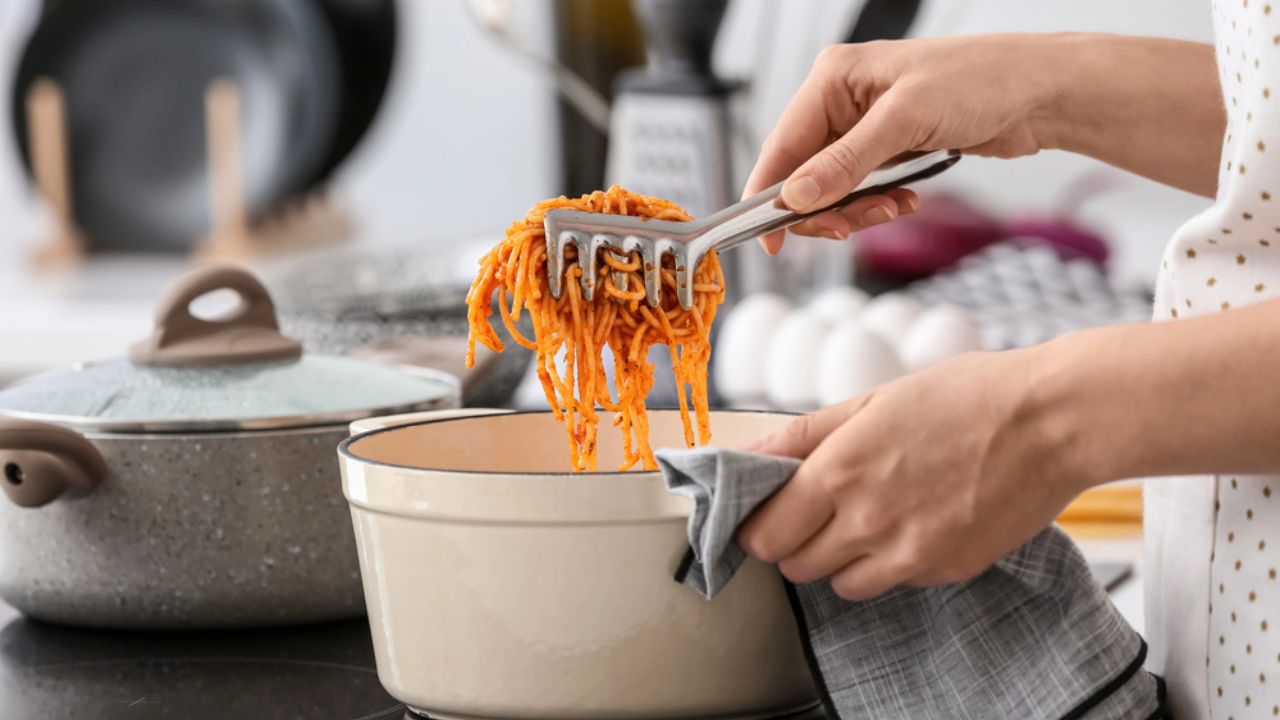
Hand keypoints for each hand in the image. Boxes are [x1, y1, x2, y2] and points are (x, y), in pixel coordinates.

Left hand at [736, 349, 1095, 599]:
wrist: (1052, 421)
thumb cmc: (966, 397)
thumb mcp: (872, 400)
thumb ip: (802, 434)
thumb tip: (747, 454)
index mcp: (840, 472)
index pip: (767, 534)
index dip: (760, 526)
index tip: (768, 515)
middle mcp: (868, 521)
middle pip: (797, 566)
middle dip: (797, 543)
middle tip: (817, 514)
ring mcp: (909, 552)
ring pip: (843, 585)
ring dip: (841, 561)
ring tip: (866, 520)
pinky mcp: (946, 569)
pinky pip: (895, 582)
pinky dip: (892, 562)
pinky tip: (913, 523)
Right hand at [745, 34, 1067, 252]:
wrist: (1040, 92)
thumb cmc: (980, 81)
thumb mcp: (904, 122)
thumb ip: (845, 162)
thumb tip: (796, 196)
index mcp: (834, 78)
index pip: (782, 145)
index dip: (770, 195)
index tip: (768, 239)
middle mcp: (843, 100)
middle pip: (804, 174)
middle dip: (826, 207)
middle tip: (849, 227)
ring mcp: (866, 126)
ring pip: (833, 189)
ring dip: (857, 210)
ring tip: (893, 209)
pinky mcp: (889, 147)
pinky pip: (862, 190)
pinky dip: (877, 205)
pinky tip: (906, 200)